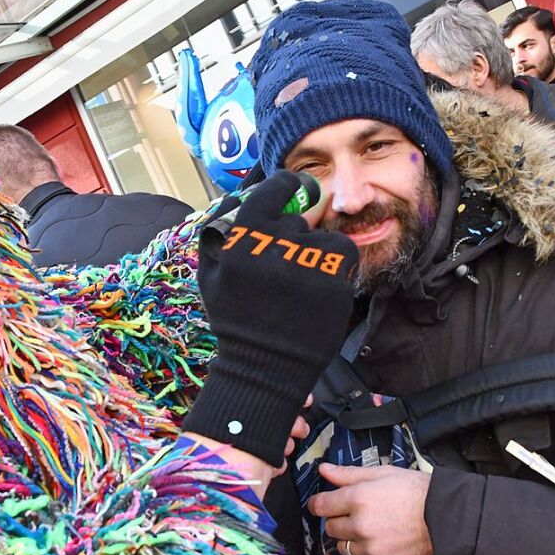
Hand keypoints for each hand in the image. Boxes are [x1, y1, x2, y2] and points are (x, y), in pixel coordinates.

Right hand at [183, 171, 358, 465]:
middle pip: (298, 219)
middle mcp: (275, 244)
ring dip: (316, 254)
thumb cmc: (236, 319)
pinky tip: (320, 287)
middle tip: (287, 267)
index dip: (287, 186)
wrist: (264, 367)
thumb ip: (221, 234)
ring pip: (322, 237)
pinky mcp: (334, 280)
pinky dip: (336, 265)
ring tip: (301, 286)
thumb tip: (238, 198)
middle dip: (296, 237)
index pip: (274, 188)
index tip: (294, 190)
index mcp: (242, 237)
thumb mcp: (211, 274)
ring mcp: (307, 262)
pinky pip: (343, 253)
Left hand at [307, 464, 433, 554]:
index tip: (319, 504)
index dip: (318, 503)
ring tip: (369, 527)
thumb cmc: (414, 491)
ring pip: (344, 547)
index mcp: (358, 499)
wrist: (443, 515)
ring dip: (350, 538)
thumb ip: (348, 474)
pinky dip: (366, 553)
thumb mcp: (380, 473)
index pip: (322, 506)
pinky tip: (379, 541)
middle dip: (338, 519)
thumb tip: (324, 470)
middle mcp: (361, 525)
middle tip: (354, 513)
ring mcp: (371, 547)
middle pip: (331, 527)